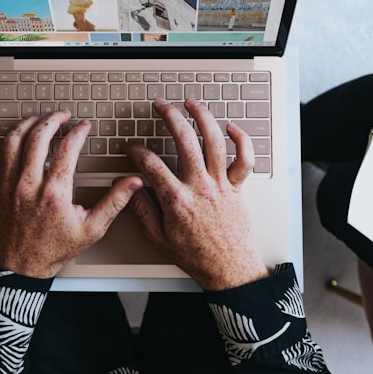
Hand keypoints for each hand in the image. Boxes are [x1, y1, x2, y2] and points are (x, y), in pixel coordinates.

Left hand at [0, 110, 141, 277]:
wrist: (20, 266)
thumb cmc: (53, 250)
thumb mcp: (91, 229)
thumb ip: (114, 202)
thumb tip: (132, 183)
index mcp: (54, 194)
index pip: (67, 149)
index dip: (78, 132)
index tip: (83, 127)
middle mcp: (29, 185)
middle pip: (38, 137)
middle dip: (54, 120)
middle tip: (64, 115)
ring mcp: (10, 184)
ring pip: (15, 140)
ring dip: (29, 123)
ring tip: (42, 118)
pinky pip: (1, 153)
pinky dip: (12, 138)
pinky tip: (21, 135)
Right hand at [126, 97, 266, 290]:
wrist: (228, 269)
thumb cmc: (196, 256)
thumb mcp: (158, 238)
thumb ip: (141, 210)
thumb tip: (128, 188)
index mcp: (177, 200)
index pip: (150, 163)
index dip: (136, 151)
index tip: (131, 148)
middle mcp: (200, 186)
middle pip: (184, 140)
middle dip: (169, 117)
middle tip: (161, 105)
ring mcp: (221, 184)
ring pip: (214, 141)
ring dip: (202, 117)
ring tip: (191, 104)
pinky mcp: (238, 187)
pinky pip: (244, 159)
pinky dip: (241, 140)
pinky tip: (231, 128)